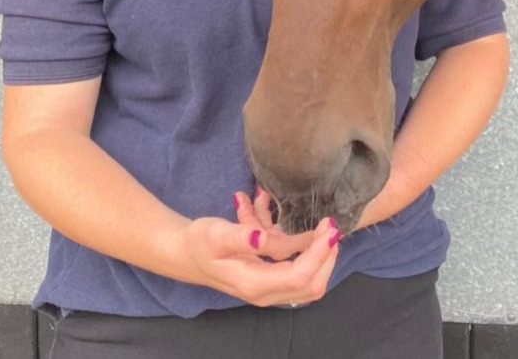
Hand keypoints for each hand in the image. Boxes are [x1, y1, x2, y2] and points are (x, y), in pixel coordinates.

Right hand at [175, 207, 340, 307]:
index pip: (299, 276)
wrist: (186, 254)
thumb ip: (240, 235)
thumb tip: (261, 238)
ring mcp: (269, 288)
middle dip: (327, 256)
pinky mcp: (270, 279)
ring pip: (309, 282)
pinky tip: (303, 231)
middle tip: (331, 226)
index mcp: (254, 283)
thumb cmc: (199, 242)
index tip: (328, 228)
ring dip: (320, 254)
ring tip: (320, 226)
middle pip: (311, 285)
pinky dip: (305, 251)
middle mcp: (265, 292)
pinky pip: (298, 271)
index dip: (319, 254)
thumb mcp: (215, 233)